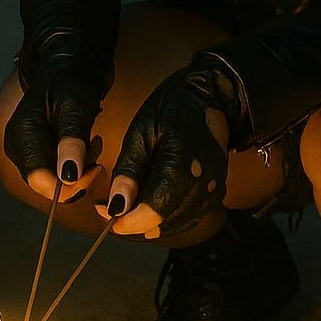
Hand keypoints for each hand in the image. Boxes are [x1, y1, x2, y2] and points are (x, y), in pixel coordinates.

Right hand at [3, 49, 105, 204]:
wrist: (66, 68)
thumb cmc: (71, 81)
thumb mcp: (76, 107)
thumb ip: (71, 141)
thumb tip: (68, 178)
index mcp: (22, 132)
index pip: (39, 179)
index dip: (69, 185)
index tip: (96, 169)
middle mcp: (16, 145)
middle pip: (44, 183)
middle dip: (76, 176)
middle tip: (96, 151)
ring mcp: (23, 149)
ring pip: (52, 179)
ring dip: (77, 170)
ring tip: (92, 143)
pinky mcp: (33, 151)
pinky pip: (54, 171)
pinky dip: (73, 164)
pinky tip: (84, 145)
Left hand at [102, 61, 244, 238]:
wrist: (208, 98)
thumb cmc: (170, 110)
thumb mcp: (141, 133)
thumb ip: (129, 172)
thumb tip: (115, 207)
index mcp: (184, 165)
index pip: (155, 210)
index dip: (128, 221)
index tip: (104, 215)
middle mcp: (204, 184)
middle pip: (165, 221)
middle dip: (133, 221)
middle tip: (106, 207)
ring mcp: (214, 190)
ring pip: (176, 223)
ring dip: (149, 222)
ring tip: (125, 204)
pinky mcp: (216, 192)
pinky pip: (188, 216)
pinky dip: (166, 217)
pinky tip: (150, 203)